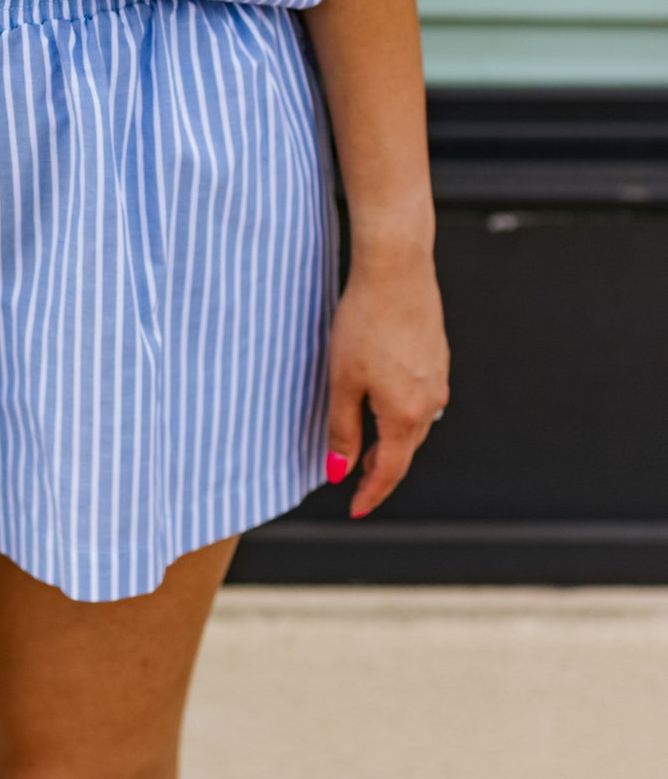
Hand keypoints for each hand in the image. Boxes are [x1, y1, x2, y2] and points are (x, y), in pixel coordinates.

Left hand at [324, 250, 448, 519]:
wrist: (397, 270)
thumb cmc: (364, 322)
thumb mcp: (342, 380)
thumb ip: (342, 429)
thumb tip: (340, 471)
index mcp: (406, 413)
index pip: (390, 470)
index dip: (371, 493)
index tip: (355, 509)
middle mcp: (431, 401)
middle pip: (405, 448)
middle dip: (380, 468)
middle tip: (354, 481)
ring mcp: (438, 378)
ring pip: (413, 423)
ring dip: (390, 439)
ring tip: (365, 447)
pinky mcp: (437, 357)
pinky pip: (420, 398)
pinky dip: (399, 412)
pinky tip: (382, 403)